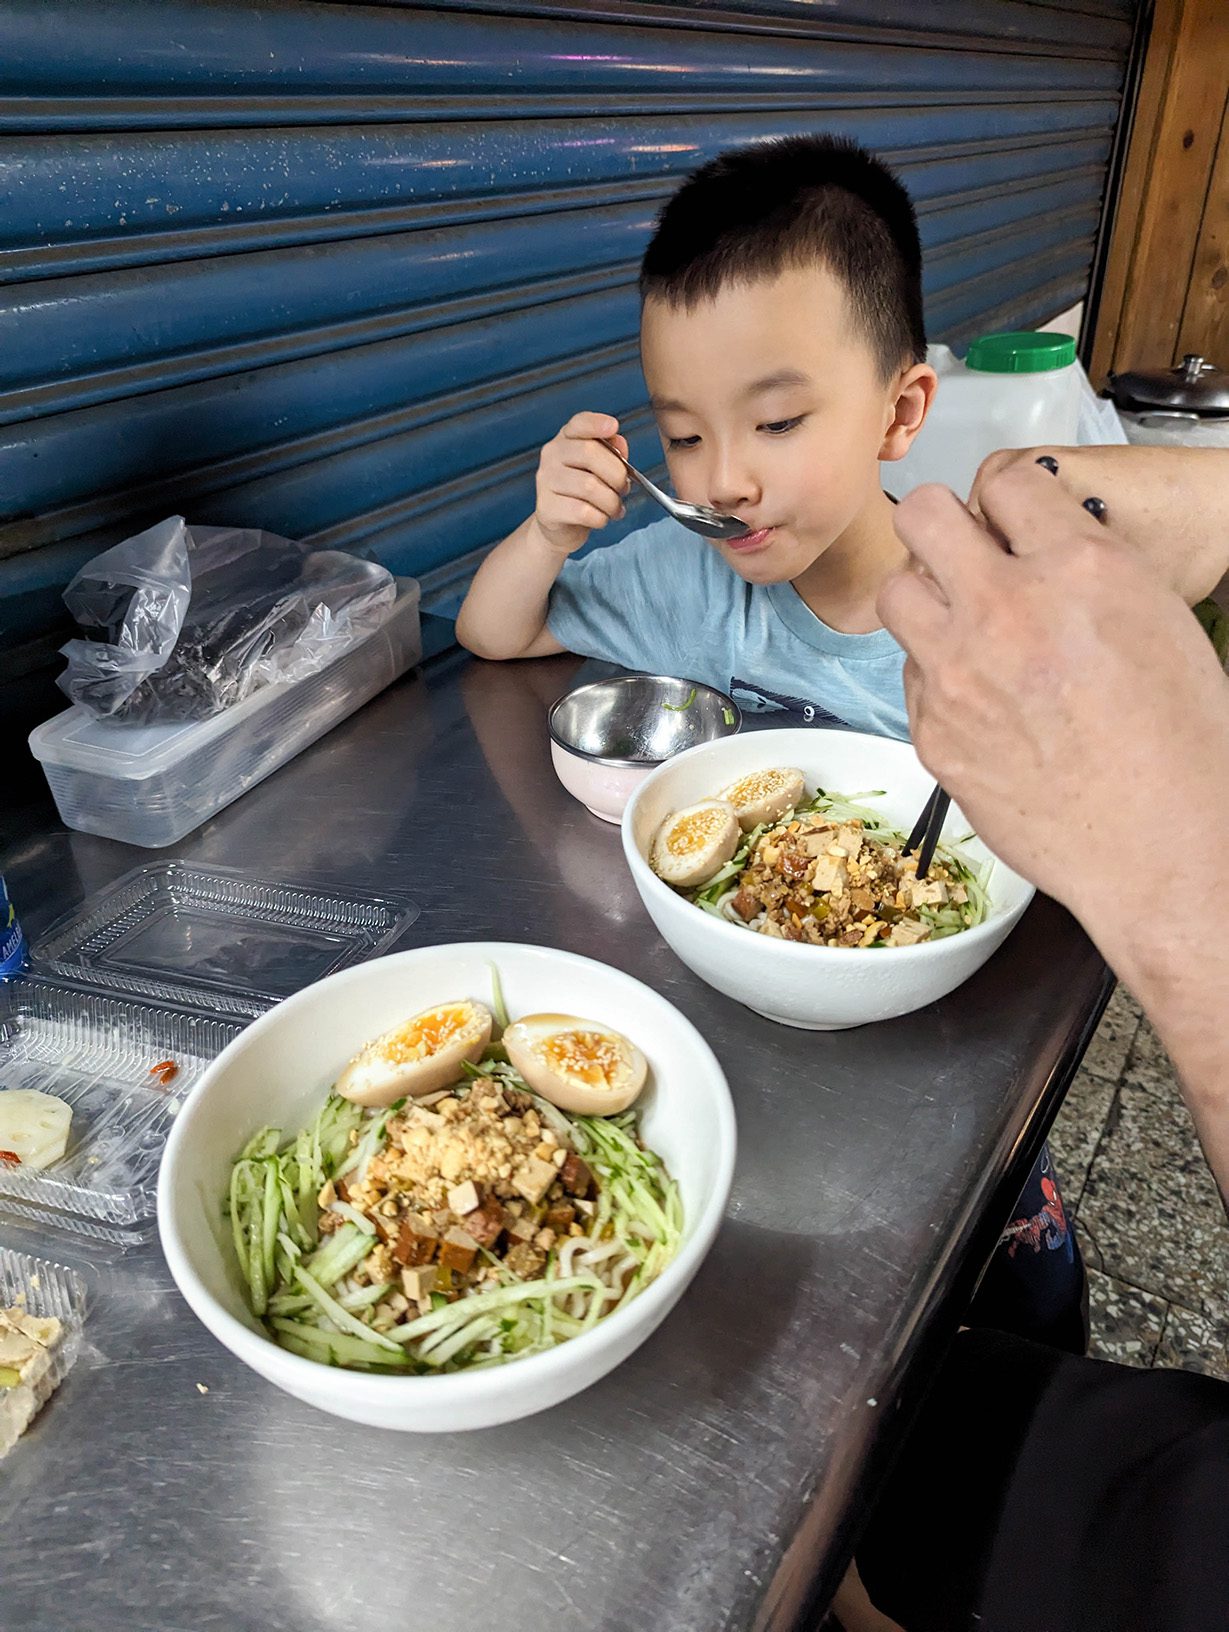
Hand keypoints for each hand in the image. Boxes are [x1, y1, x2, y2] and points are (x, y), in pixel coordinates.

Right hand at [531, 412, 631, 554]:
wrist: (561, 527)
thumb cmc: (583, 494)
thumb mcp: (600, 469)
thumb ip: (612, 453)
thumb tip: (619, 441)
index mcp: (566, 440)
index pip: (579, 423)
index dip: (596, 423)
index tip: (613, 426)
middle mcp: (551, 455)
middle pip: (589, 454)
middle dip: (616, 475)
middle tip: (623, 489)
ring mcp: (546, 481)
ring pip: (589, 486)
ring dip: (611, 501)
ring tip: (614, 508)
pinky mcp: (547, 508)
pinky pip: (583, 511)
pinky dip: (600, 518)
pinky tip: (601, 518)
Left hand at [877, 468, 1228, 928]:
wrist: (1160, 840)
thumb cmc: (1178, 739)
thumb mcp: (1156, 615)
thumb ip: (1086, 565)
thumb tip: (1036, 540)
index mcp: (1077, 567)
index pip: (1007, 481)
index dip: (1007, 500)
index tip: (1007, 517)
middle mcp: (1006, 610)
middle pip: (922, 515)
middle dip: (939, 523)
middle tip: (958, 550)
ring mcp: (957, 672)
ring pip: (897, 593)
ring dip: (925, 598)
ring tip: (960, 625)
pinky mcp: (931, 730)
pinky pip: (909, 674)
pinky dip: (934, 674)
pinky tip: (975, 695)